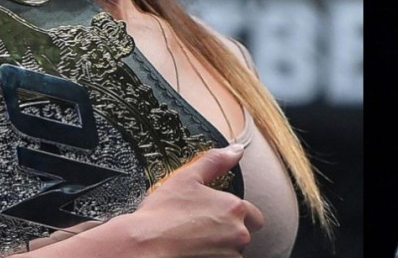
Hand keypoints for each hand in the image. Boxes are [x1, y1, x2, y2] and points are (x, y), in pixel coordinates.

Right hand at [131, 143, 263, 256]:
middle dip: (229, 234)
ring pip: (232, 253)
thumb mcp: (187, 177)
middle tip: (203, 230)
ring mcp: (228, 256)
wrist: (143, 246)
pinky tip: (192, 252)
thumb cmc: (162, 213)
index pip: (254, 216)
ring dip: (219, 249)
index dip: (238, 216)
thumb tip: (236, 150)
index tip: (218, 217)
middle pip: (243, 236)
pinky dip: (210, 257)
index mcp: (234, 208)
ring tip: (194, 242)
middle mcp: (238, 234)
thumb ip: (216, 162)